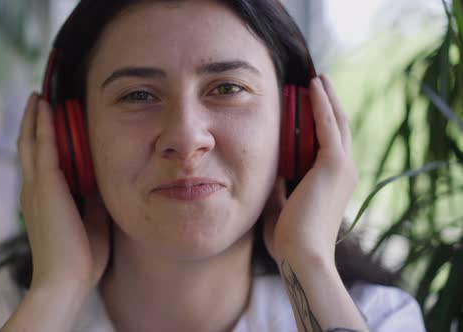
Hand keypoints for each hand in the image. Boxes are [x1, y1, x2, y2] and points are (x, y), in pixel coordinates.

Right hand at [17, 93, 110, 291]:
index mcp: (43, 201)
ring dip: (34, 117)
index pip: (40, 164)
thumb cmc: (80, 259)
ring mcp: (36, 187)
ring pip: (31, 142)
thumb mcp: (93, 221)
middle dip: (32, 123)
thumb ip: (94, 200)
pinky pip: (42, 145)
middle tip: (37, 100)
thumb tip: (102, 181)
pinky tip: (45, 106)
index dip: (41, 141)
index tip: (49, 122)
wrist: (67, 279)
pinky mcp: (45, 185)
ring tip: (38, 97)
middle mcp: (34, 191)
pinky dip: (42, 124)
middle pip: (28, 147)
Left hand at [263, 75, 357, 265]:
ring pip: (336, 121)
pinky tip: (313, 86)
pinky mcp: (334, 164)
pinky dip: (321, 103)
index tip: (306, 104)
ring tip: (316, 77)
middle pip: (337, 127)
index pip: (328, 144)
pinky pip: (328, 124)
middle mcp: (343, 171)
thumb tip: (269, 173)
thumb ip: (278, 188)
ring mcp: (342, 166)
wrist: (300, 255)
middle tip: (315, 82)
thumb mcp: (279, 206)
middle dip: (327, 103)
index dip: (320, 122)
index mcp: (332, 182)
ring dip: (325, 97)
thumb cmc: (288, 239)